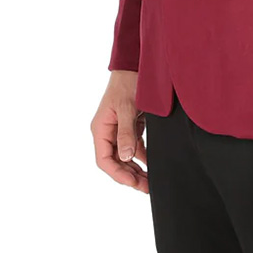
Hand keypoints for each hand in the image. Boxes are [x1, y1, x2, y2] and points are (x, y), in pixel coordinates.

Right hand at [91, 70, 148, 193]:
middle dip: (129, 176)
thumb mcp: (127, 107)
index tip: (133, 182)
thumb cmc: (127, 82)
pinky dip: (141, 157)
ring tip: (150, 182)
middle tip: (147, 187)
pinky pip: (133, 147)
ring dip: (136, 169)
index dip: (118, 174)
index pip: (104, 160)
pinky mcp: (129, 126)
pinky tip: (151, 165)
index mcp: (100, 128)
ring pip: (124, 157)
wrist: (135, 65)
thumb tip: (125, 157)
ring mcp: (118, 130)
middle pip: (115, 162)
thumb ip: (126, 132)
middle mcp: (107, 131)